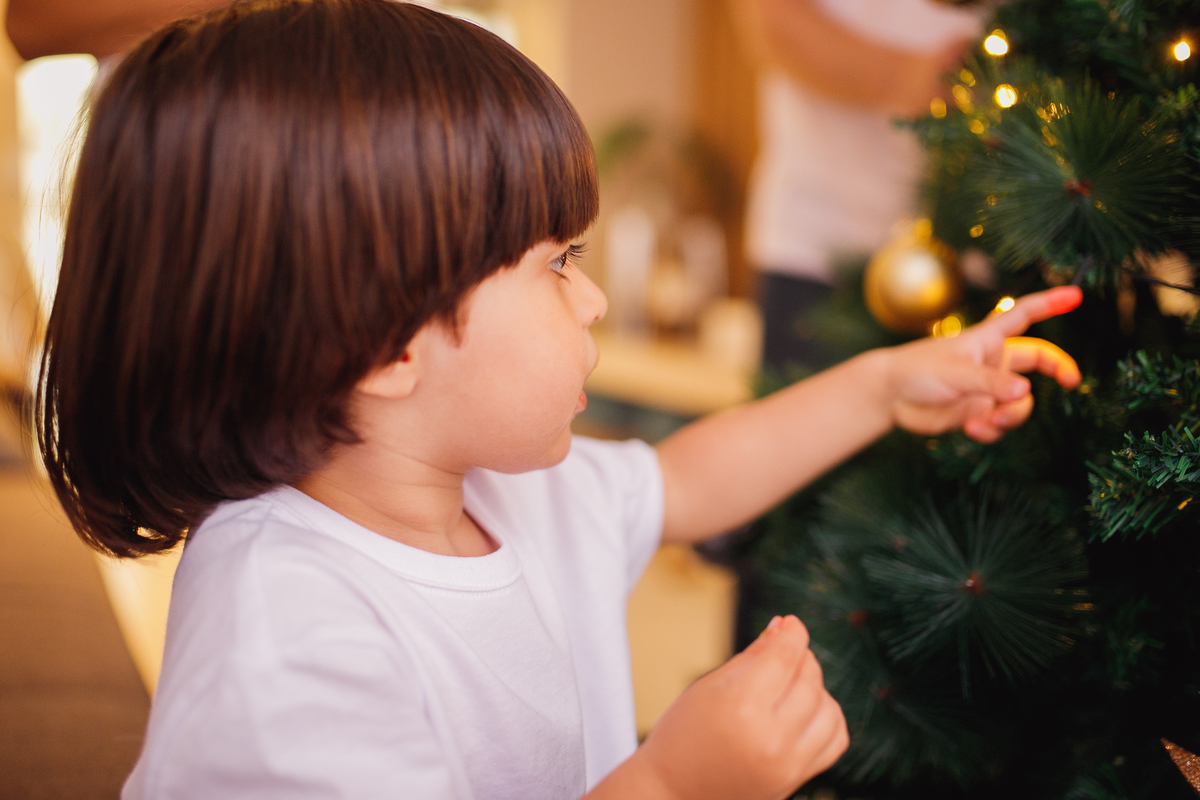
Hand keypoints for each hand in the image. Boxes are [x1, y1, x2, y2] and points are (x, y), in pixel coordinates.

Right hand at [633, 615, 847, 799]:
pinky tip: (806, 711)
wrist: (672, 792)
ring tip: (793, 685)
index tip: (792, 623)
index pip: (785, 656)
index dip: (793, 632)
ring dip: (817, 688)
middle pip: (810, 680)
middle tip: (786, 651)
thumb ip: (751, 657)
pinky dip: (828, 718)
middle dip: (803, 657)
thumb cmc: (682, 735)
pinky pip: (834, 740)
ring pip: (829, 709)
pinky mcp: (795, 781)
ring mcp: (786, 763)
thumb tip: (782, 626)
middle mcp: (769, 736)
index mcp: (741, 705)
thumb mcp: (708, 687)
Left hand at [885, 286, 1082, 442]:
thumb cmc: (918, 370)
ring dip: (1010, 416)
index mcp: (988, 340)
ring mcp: (987, 389)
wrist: (890, 397)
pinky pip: (998, 425)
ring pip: (1019, 403)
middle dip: (1058, 370)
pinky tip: (972, 429)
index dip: (1050, 303)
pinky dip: (990, 430)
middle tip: (1071, 382)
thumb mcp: (956, 373)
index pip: (1023, 315)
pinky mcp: (977, 413)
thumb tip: (1025, 393)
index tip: (1076, 294)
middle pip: (1039, 361)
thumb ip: (990, 384)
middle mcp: (993, 363)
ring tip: (986, 420)